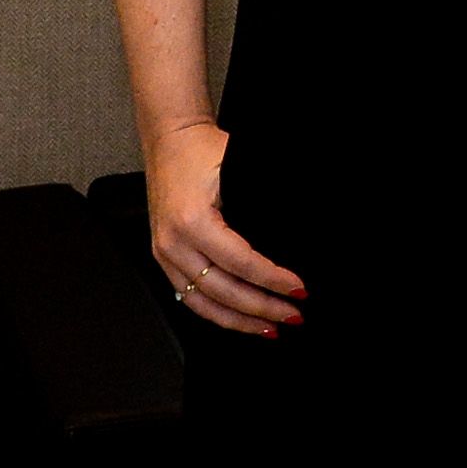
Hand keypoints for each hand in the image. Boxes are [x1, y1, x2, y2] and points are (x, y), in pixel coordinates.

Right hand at [144, 119, 304, 336]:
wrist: (169, 139)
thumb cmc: (206, 150)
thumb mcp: (241, 167)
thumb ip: (265, 201)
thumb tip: (302, 227)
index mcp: (192, 220)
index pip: (241, 262)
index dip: (272, 280)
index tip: (300, 288)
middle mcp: (173, 242)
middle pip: (222, 291)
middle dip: (261, 308)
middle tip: (294, 316)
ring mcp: (164, 253)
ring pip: (203, 303)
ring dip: (239, 320)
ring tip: (271, 328)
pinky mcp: (163, 257)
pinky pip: (189, 296)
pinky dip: (217, 313)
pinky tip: (240, 319)